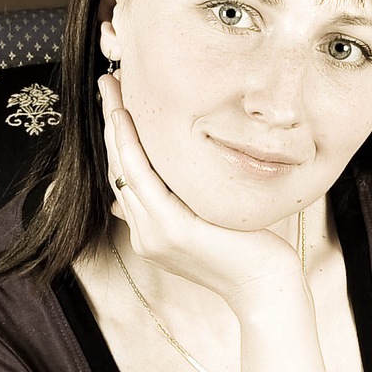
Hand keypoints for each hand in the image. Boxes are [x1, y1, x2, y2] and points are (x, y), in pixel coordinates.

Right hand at [98, 73, 308, 312]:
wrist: (264, 289)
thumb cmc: (247, 252)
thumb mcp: (208, 223)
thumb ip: (181, 205)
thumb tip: (165, 180)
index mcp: (151, 232)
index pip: (125, 177)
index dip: (117, 138)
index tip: (116, 102)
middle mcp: (145, 233)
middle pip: (117, 168)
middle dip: (110, 122)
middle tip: (107, 82)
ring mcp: (154, 234)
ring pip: (123, 168)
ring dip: (114, 125)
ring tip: (111, 87)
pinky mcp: (170, 230)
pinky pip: (141, 178)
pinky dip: (130, 146)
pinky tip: (126, 118)